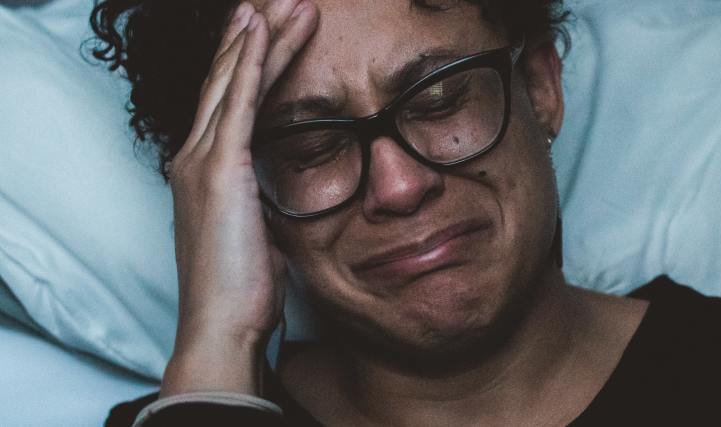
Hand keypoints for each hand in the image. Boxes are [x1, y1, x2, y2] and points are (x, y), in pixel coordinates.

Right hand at [161, 0, 317, 396]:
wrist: (223, 325)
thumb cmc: (242, 291)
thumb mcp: (257, 234)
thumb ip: (260, 202)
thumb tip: (277, 193)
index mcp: (204, 174)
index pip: (228, 103)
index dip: (247, 64)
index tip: (270, 32)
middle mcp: (194, 158)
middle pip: (226, 81)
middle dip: (255, 37)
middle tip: (281, 1)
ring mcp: (202, 160)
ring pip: (234, 81)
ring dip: (260, 37)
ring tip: (285, 2)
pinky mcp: (220, 169)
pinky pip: (240, 101)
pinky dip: (253, 61)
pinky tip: (265, 31)